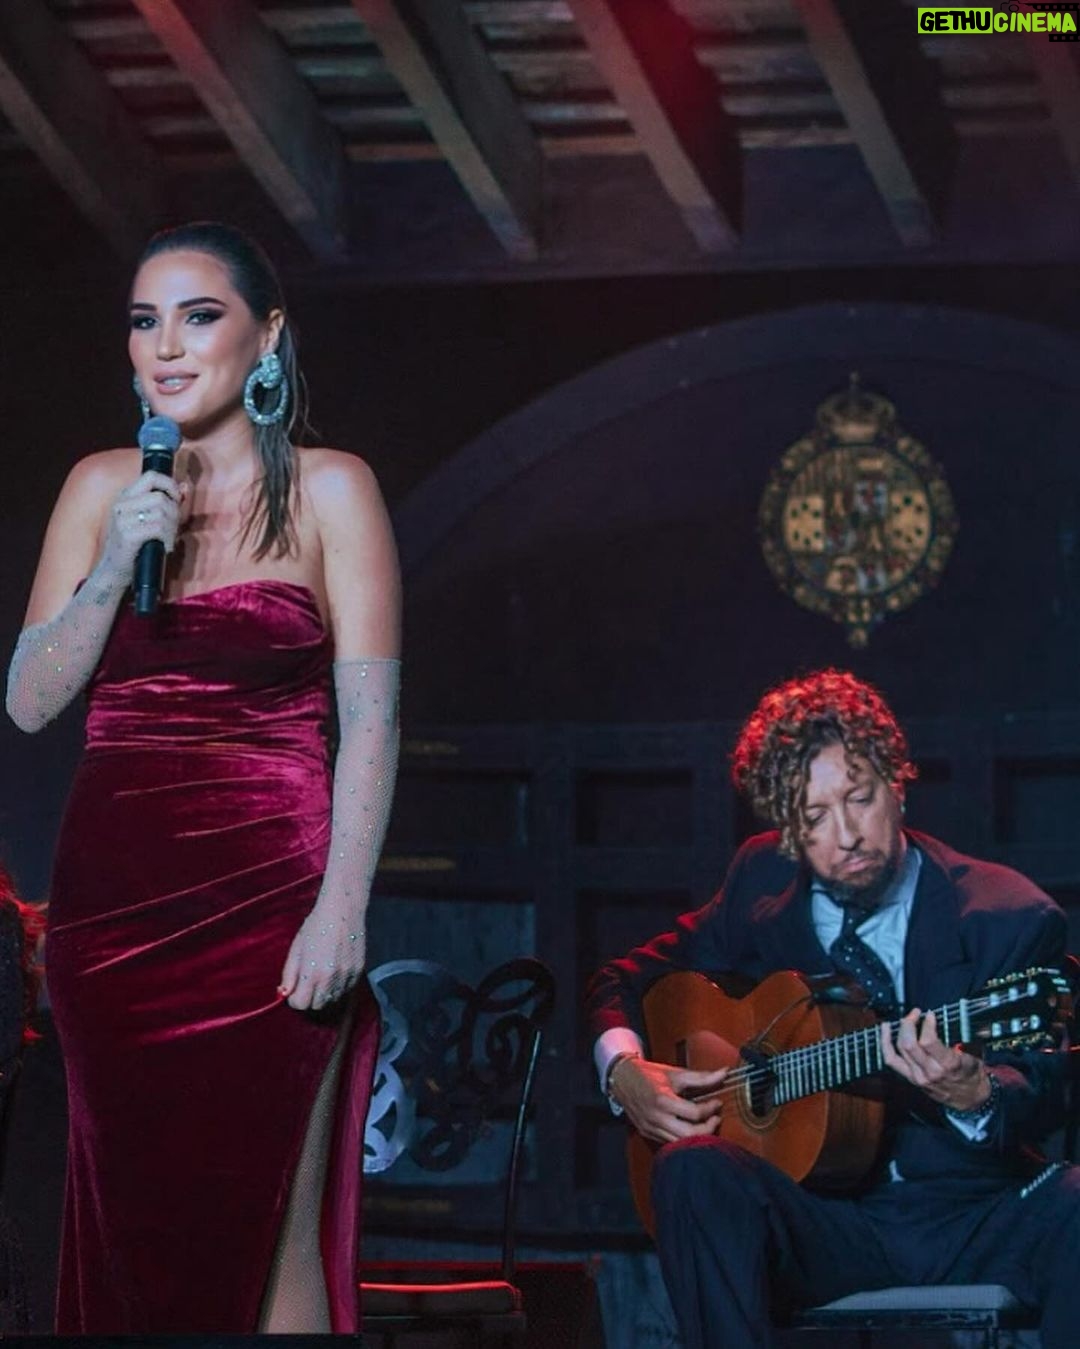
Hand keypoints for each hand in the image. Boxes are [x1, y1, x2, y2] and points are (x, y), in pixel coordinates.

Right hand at [101, 471, 188, 575]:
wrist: (114, 571)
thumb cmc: (136, 545)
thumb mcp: (149, 520)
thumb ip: (167, 502)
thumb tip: (185, 486)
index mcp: (126, 496)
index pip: (151, 476)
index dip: (169, 485)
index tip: (177, 499)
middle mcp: (121, 504)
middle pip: (160, 497)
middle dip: (174, 513)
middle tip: (173, 529)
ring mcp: (122, 519)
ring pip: (161, 512)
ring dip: (172, 528)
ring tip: (168, 539)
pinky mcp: (127, 534)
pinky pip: (157, 528)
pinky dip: (167, 538)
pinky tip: (165, 547)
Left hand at [279, 902, 365, 1011]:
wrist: (343, 910)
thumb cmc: (316, 926)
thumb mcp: (296, 948)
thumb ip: (289, 974)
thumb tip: (284, 993)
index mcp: (312, 973)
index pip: (301, 1004)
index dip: (295, 999)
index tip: (295, 989)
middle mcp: (331, 979)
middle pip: (317, 1005)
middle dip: (309, 998)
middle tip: (307, 983)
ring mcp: (347, 976)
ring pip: (333, 1000)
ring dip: (324, 993)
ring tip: (321, 975)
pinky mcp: (359, 971)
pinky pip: (346, 990)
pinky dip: (338, 986)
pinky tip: (334, 971)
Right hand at [610, 1055, 727, 1142]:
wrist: (622, 1079)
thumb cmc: (649, 1074)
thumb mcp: (675, 1073)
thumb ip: (701, 1077)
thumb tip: (724, 1073)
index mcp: (662, 1100)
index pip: (694, 1114)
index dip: (711, 1109)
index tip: (717, 1102)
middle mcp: (656, 1118)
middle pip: (690, 1135)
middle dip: (708, 1128)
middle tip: (716, 1118)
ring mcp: (651, 1129)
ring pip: (681, 1143)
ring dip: (697, 1136)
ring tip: (706, 1124)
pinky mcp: (648, 1134)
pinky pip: (670, 1143)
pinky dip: (684, 1138)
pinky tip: (690, 1128)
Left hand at [880, 1008, 991, 1111]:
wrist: (969, 1099)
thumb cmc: (971, 1076)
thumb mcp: (973, 1055)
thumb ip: (961, 1039)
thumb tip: (946, 1021)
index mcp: (948, 1065)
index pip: (928, 1041)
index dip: (926, 1024)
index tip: (929, 1015)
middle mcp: (931, 1072)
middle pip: (909, 1044)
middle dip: (909, 1023)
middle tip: (915, 1013)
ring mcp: (918, 1076)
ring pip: (899, 1050)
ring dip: (899, 1030)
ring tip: (903, 1019)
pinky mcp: (911, 1078)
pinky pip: (892, 1060)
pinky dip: (885, 1043)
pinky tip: (885, 1030)